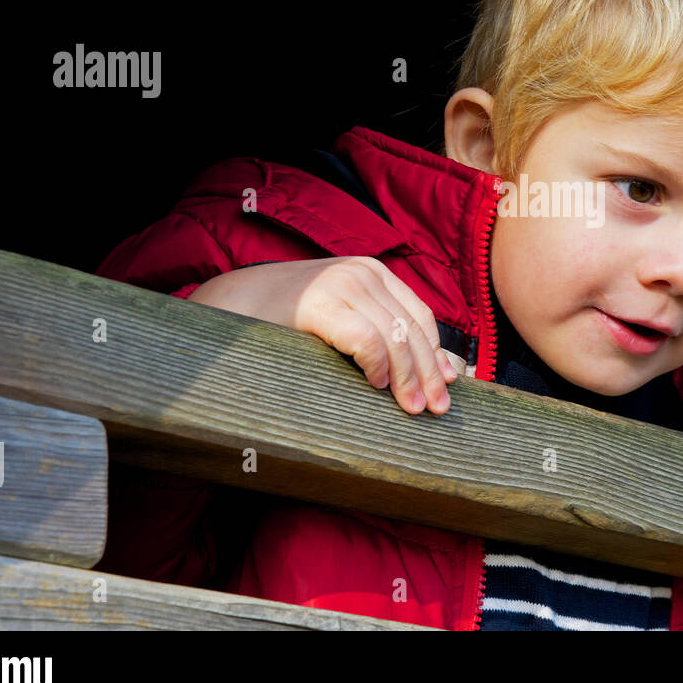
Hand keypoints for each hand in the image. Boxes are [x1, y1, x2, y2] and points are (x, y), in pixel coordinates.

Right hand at [187, 257, 457, 414]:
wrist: (234, 302)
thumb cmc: (290, 319)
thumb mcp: (342, 315)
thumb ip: (377, 331)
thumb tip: (429, 372)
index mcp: (373, 273)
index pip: (419, 316)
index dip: (435, 353)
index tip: (447, 385)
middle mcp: (363, 273)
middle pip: (411, 329)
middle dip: (427, 373)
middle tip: (436, 410)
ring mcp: (342, 284)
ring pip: (393, 336)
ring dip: (406, 377)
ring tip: (410, 407)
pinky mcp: (320, 303)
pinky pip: (364, 337)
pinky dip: (376, 363)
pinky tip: (375, 384)